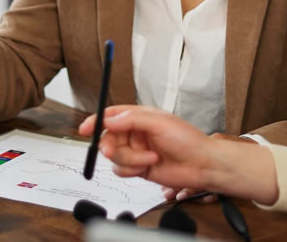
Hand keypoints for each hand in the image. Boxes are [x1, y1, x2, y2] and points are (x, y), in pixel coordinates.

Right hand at [79, 106, 278, 203]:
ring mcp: (136, 151)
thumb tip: (108, 120)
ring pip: (114, 157)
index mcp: (140, 117)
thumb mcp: (159, 123)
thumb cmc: (187, 140)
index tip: (85, 128)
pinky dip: (132, 169)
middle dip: (110, 146)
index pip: (111, 115)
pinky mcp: (138, 168)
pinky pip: (121, 170)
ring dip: (129, 160)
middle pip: (108, 138)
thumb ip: (131, 120)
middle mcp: (136, 133)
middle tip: (112, 150)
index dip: (96, 120)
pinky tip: (148, 167)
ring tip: (150, 159)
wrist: (201, 166)